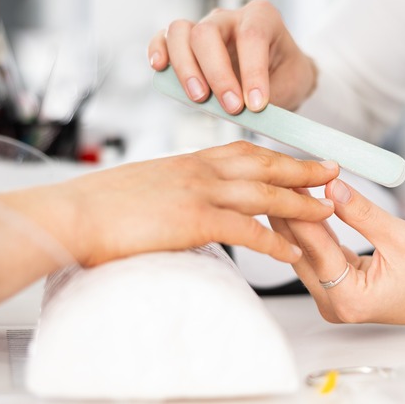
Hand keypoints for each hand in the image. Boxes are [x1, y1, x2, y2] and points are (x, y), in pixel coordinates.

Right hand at [0, 141, 338, 305]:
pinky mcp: (193, 219)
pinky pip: (246, 230)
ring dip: (300, 202)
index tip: (297, 158)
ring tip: (328, 210)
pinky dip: (273, 242)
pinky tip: (292, 253)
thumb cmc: (99, 206)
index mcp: (187, 161)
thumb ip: (171, 190)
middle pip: (263, 164)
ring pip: (263, 193)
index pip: (241, 151)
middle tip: (332, 171)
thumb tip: (182, 203)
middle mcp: (198, 170)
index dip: (274, 154)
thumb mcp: (143, 188)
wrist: (72, 213)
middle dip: (301, 168)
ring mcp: (198, 192)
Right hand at [148, 0, 316, 113]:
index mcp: (262, 18)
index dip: (252, 72)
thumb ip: (272, 97)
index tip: (256, 105)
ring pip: (180, 33)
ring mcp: (203, 26)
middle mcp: (229, 18)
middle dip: (217, 74)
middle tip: (231, 107)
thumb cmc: (285, 76)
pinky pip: (163, 38)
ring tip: (199, 98)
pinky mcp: (184, 42)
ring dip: (186, 68)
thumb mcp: (293, 85)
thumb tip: (249, 114)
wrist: (278, 75)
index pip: (252, 36)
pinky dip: (158, 51)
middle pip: (207, 33)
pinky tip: (160, 69)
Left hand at [269, 180, 404, 332]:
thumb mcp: (400, 237)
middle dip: (293, 213)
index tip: (290, 183)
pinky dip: (314, 229)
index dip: (302, 211)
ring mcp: (333, 298)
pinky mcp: (336, 288)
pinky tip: (305, 203)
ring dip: (300, 219)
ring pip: (306, 252)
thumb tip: (332, 186)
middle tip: (282, 178)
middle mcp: (335, 304)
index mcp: (350, 299)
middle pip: (303, 252)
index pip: (316, 249)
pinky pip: (318, 254)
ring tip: (290, 184)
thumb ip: (361, 212)